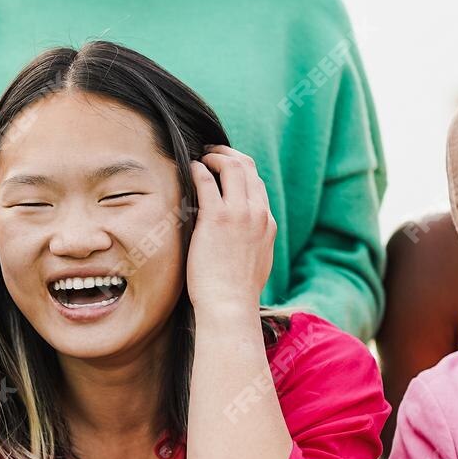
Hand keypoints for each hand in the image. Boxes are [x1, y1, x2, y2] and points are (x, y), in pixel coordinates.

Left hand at [185, 145, 275, 320]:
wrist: (230, 305)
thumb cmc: (236, 291)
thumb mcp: (257, 262)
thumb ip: (254, 242)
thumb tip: (245, 238)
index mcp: (268, 223)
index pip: (257, 184)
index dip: (241, 170)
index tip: (225, 167)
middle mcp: (258, 213)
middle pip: (248, 167)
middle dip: (228, 154)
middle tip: (211, 153)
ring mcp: (239, 214)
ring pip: (232, 167)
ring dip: (214, 157)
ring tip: (200, 158)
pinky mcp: (217, 218)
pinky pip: (206, 180)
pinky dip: (198, 169)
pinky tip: (189, 169)